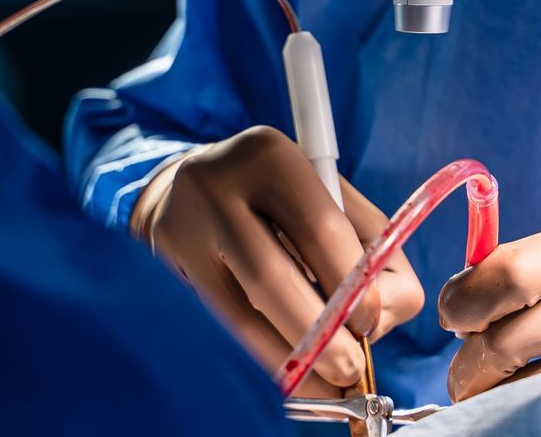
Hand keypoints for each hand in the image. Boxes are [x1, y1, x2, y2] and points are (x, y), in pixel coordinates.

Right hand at [133, 126, 424, 394]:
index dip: (354, 288)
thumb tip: (379, 318)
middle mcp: (217, 185)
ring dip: (289, 362)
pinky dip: (257, 358)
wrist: (187, 188)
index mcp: (271, 155)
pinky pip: (217, 327)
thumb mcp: (329, 199)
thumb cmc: (277, 199)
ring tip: (325, 383)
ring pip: (236, 315)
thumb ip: (371, 248)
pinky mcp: (160, 269)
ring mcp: (180, 228)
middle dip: (319, 336)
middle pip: (271, 277)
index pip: (321, 230)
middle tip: (349, 367)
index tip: (372, 326)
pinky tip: (285, 374)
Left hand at [437, 221, 540, 400]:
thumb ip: (523, 270)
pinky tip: (524, 403)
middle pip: (504, 342)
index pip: (504, 274)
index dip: (461, 303)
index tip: (454, 318)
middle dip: (466, 362)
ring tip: (495, 388)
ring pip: (520, 391)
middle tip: (466, 368)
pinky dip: (518, 412)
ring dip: (489, 395)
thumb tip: (454, 306)